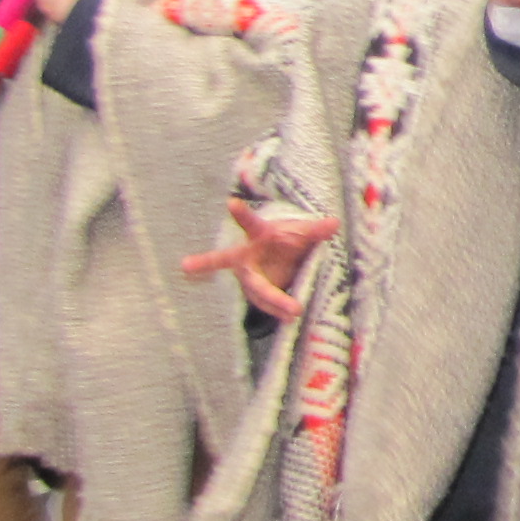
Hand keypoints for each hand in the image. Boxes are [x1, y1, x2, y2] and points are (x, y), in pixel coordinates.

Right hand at [181, 203, 340, 320]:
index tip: (231, 202)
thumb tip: (334, 224)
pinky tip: (289, 318)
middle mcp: (247, 256)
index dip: (241, 214)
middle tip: (185, 264)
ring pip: (256, 288)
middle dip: (209, 262)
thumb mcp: (305, 234)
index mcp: (259, 235)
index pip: (249, 223)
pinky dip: (278, 310)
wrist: (288, 258)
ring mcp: (250, 276)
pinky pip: (266, 303)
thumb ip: (317, 231)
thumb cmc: (291, 240)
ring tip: (294, 311)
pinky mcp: (257, 293)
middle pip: (229, 260)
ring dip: (272, 300)